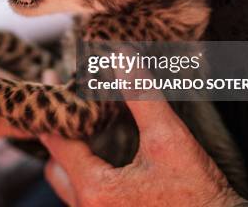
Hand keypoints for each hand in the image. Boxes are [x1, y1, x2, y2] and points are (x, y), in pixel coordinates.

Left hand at [40, 99, 245, 206]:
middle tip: (70, 109)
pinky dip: (86, 174)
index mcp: (96, 189)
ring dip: (72, 158)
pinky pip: (85, 198)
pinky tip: (105, 158)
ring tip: (85, 130)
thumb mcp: (169, 139)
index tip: (49, 82)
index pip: (57, 143)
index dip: (54, 110)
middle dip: (60, 137)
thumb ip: (141, 96)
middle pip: (56, 166)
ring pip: (68, 185)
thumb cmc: (199, 194)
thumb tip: (120, 56)